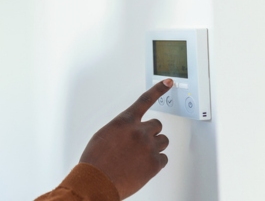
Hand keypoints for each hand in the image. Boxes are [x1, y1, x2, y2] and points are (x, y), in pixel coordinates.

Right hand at [79, 79, 172, 198]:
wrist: (97, 181)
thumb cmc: (96, 161)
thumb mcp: (104, 136)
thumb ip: (121, 130)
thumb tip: (129, 133)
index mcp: (124, 121)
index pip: (145, 100)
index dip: (158, 90)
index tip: (168, 82)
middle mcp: (139, 131)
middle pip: (157, 124)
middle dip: (150, 132)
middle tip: (141, 142)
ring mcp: (149, 147)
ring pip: (163, 141)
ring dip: (154, 146)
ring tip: (141, 155)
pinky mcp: (155, 163)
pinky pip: (163, 159)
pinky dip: (156, 162)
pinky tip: (143, 166)